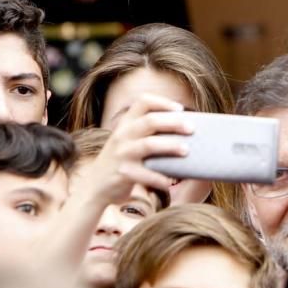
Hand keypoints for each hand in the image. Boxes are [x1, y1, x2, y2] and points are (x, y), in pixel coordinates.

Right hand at [76, 94, 190, 204]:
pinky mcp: (123, 173)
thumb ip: (147, 133)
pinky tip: (171, 182)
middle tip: (192, 128)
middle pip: (150, 121)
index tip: (180, 108)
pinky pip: (145, 174)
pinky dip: (160, 178)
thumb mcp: (128, 141)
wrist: (94, 186)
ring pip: (148, 144)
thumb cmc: (121, 162)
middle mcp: (122, 135)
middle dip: (173, 123)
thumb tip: (184, 129)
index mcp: (125, 124)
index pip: (143, 102)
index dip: (162, 102)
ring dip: (170, 146)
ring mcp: (121, 154)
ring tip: (187, 150)